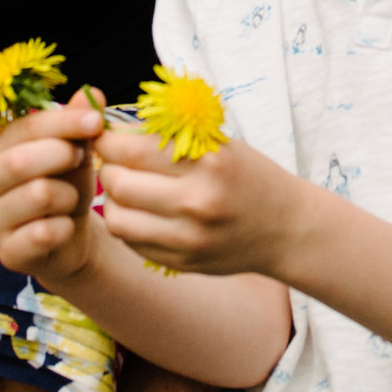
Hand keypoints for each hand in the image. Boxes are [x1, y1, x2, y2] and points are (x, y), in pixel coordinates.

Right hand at [0, 101, 106, 281]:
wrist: (68, 238)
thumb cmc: (67, 183)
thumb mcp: (77, 150)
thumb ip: (79, 122)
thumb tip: (92, 92)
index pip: (25, 126)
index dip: (63, 121)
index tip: (96, 121)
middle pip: (20, 161)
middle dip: (62, 156)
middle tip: (83, 160)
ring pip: (37, 195)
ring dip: (68, 195)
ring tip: (72, 199)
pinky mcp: (6, 252)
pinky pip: (44, 233)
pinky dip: (66, 227)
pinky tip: (66, 226)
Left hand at [93, 129, 312, 276]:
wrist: (286, 229)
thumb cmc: (249, 177)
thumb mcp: (219, 146)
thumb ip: (171, 138)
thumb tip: (113, 129)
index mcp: (208, 162)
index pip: (134, 149)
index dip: (108, 141)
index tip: (104, 136)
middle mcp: (197, 201)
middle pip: (120, 183)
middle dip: (107, 168)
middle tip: (112, 161)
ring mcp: (189, 237)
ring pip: (117, 218)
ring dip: (112, 199)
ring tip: (123, 188)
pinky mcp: (183, 262)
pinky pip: (132, 242)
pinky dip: (126, 223)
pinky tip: (138, 211)